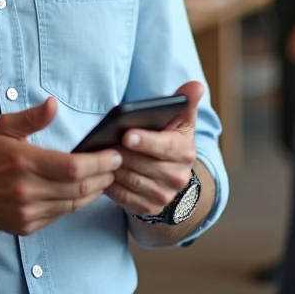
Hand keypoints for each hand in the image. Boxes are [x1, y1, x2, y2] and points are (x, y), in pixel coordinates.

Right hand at [0, 97, 122, 235]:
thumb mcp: (4, 128)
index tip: (114, 155)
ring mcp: (26, 211)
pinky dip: (75, 204)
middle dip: (104, 176)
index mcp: (24, 162)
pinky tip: (81, 192)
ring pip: (73, 204)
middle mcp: (27, 190)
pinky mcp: (25, 226)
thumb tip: (53, 103)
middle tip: (116, 166)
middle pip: (80, 188)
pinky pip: (60, 215)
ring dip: (94, 192)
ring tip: (105, 178)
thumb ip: (32, 118)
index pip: (74, 167)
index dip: (100, 163)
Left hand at [106, 81, 201, 216]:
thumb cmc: (170, 139)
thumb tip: (196, 85)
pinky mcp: (149, 208)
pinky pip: (123, 197)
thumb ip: (185, 102)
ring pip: (131, 180)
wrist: (173, 175)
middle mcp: (178, 177)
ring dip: (112, 168)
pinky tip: (101, 172)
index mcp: (185, 152)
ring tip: (98, 155)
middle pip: (143, 164)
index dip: (145, 141)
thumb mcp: (180, 121)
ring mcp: (164, 195)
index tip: (126, 134)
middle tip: (103, 143)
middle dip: (121, 153)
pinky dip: (110, 185)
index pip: (164, 147)